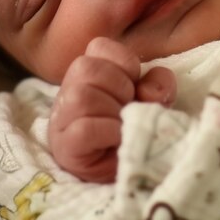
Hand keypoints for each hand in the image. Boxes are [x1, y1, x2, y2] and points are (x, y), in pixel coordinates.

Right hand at [48, 37, 175, 182]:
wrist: (126, 174)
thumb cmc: (134, 130)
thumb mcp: (153, 101)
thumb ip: (158, 86)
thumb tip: (151, 91)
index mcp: (88, 73)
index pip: (98, 46)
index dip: (123, 62)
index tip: (135, 83)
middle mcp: (69, 90)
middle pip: (85, 67)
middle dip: (118, 85)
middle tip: (128, 106)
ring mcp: (62, 119)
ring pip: (80, 95)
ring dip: (112, 109)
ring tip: (122, 123)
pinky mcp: (65, 147)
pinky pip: (84, 129)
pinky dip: (108, 132)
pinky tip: (116, 139)